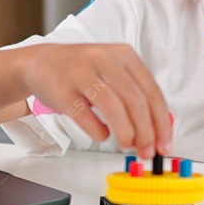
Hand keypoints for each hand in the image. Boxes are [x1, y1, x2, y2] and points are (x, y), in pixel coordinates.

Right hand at [22, 43, 171, 158]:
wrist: (39, 63)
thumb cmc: (81, 71)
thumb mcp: (112, 71)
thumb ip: (136, 94)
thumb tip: (159, 128)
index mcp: (123, 54)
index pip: (151, 90)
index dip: (161, 121)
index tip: (164, 142)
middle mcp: (103, 59)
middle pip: (135, 100)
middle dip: (146, 131)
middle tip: (147, 151)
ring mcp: (81, 73)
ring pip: (113, 107)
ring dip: (126, 132)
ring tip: (127, 145)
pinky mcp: (62, 90)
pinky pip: (85, 116)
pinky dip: (98, 131)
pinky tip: (102, 135)